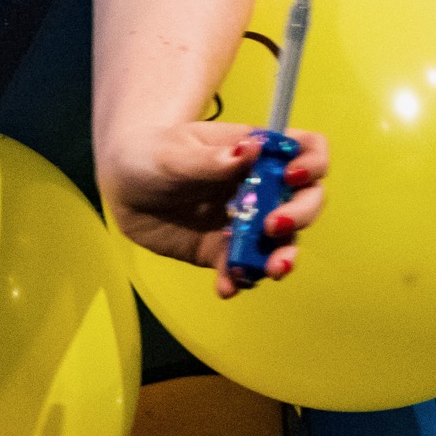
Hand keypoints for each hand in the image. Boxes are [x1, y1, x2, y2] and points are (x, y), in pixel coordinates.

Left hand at [103, 118, 328, 293]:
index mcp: (256, 154)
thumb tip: (250, 148)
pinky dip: (239, 280)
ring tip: (269, 270)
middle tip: (272, 226)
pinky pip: (243, 268)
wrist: (124, 191)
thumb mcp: (172, 153)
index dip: (311, 162)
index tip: (291, 176)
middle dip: (300, 215)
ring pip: (282, 242)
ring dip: (282, 257)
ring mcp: (248, 223)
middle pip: (306, 200)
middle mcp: (262, 188)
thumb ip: (211, 159)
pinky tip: (226, 286)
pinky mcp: (225, 251)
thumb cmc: (150, 155)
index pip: (307, 150)